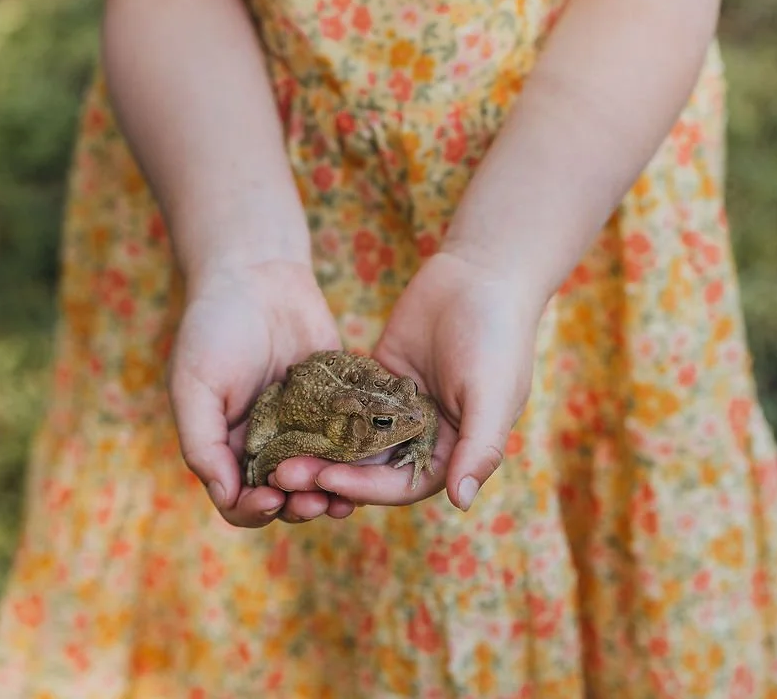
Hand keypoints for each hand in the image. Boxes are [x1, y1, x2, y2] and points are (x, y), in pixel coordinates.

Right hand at [168, 258, 351, 527]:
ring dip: (332, 490)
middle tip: (316, 502)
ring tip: (346, 497)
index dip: (255, 508)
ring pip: (321, 472)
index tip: (271, 498)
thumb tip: (228, 497)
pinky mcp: (336, 400)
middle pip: (286, 494)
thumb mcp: (194, 385)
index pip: (240, 498)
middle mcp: (267, 440)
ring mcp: (304, 422)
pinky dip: (358, 456)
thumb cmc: (214, 327)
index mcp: (228, 444)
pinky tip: (370, 463)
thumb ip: (203, 444)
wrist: (256, 272)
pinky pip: (348, 437)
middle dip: (300, 504)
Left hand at [274, 251, 543, 511]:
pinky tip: (287, 413)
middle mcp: (422, 436)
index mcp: (452, 450)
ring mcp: (396, 407)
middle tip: (284, 472)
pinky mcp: (378, 377)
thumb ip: (478, 446)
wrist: (481, 274)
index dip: (367, 488)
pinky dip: (320, 411)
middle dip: (330, 473)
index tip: (328, 480)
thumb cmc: (498, 337)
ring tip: (279, 452)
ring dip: (319, 449)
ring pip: (351, 439)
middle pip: (370, 468)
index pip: (403, 484)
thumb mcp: (492, 392)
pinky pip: (346, 401)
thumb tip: (461, 502)